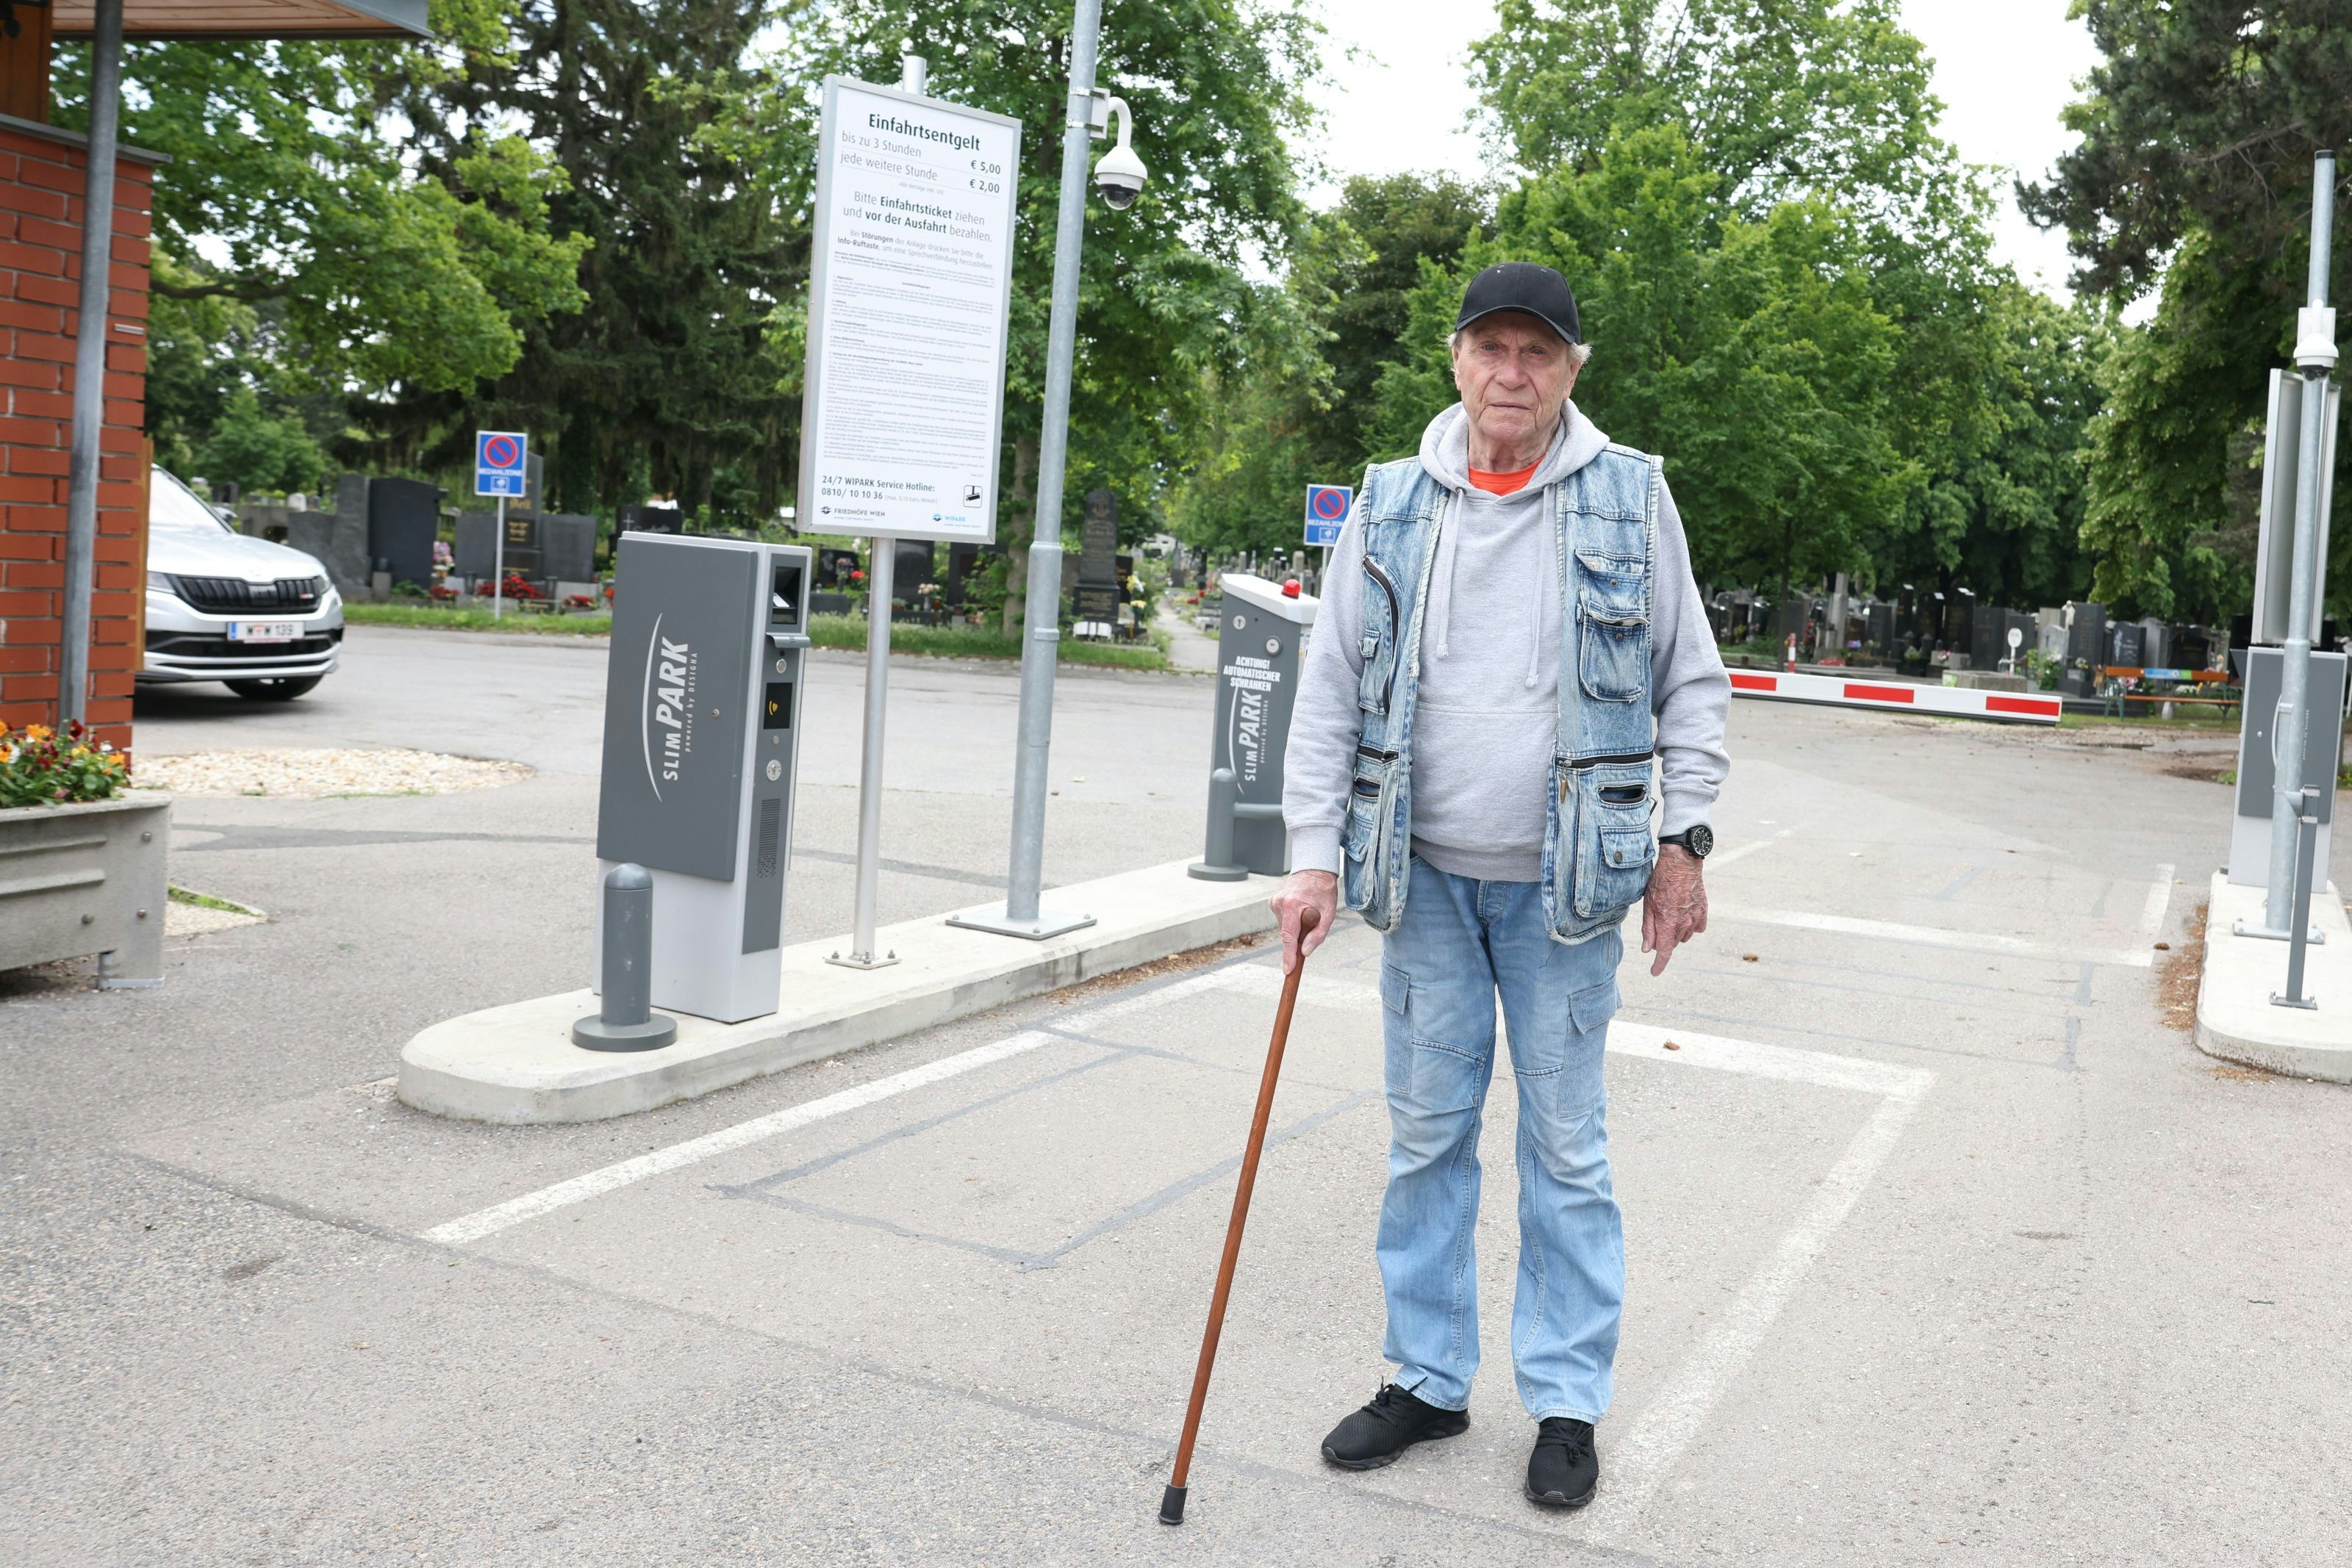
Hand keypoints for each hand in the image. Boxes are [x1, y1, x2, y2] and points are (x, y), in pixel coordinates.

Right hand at [1270, 870, 1336, 972]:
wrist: (1314, 869)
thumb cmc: (1324, 891)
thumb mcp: (1329, 914)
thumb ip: (1317, 935)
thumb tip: (1305, 952)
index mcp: (1293, 904)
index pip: (1288, 936)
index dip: (1288, 955)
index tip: (1288, 970)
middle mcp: (1279, 902)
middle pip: (1286, 933)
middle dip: (1297, 938)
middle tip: (1313, 926)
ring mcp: (1274, 901)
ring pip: (1284, 928)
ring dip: (1295, 929)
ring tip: (1307, 913)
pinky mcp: (1272, 901)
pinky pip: (1282, 920)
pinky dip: (1291, 921)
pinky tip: (1300, 910)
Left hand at [1641, 843, 1707, 976]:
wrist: (1681, 865)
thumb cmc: (1660, 883)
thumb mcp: (1648, 906)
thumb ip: (1648, 929)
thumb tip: (1648, 950)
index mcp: (1667, 924)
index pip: (1664, 953)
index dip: (1658, 965)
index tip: (1654, 972)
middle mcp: (1683, 925)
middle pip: (1672, 943)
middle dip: (1663, 940)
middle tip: (1657, 922)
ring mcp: (1695, 919)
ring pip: (1684, 937)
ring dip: (1676, 933)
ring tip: (1670, 914)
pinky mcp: (1703, 912)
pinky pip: (1697, 928)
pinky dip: (1690, 926)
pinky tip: (1684, 915)